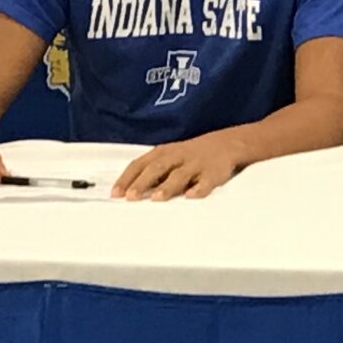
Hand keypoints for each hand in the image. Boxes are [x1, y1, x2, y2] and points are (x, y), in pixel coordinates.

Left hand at [113, 132, 247, 199]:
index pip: (140, 164)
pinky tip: (192, 196)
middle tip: (131, 197)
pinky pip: (206, 182)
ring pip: (180, 175)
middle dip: (142, 182)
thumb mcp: (169, 157)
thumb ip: (151, 171)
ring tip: (156, 198)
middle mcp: (177, 157)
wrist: (227, 144)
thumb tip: (127, 190)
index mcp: (163, 153)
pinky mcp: (214, 173)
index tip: (115, 193)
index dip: (127, 178)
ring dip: (167, 186)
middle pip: (157, 169)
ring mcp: (196, 164)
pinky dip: (199, 189)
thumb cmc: (190, 154)